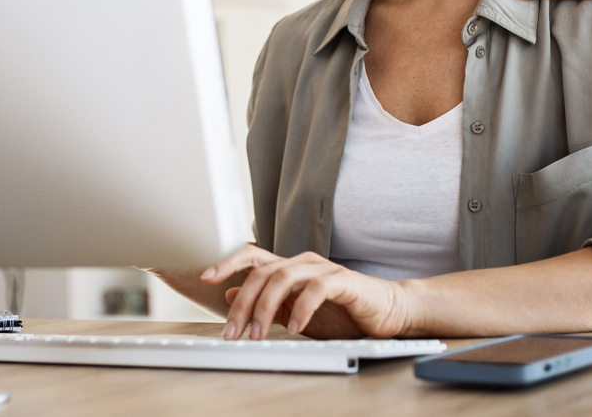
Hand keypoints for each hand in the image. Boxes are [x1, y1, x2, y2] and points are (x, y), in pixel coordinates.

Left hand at [201, 244, 410, 339]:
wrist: (385, 313)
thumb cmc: (343, 312)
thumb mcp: (295, 311)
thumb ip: (267, 303)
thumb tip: (232, 293)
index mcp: (290, 268)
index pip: (252, 257)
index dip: (227, 262)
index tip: (206, 277)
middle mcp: (303, 263)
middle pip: (262, 271)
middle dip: (242, 302)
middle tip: (231, 332)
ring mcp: (323, 269)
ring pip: (283, 277)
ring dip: (265, 308)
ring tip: (257, 334)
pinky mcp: (343, 281)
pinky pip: (317, 289)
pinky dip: (302, 307)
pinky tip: (295, 327)